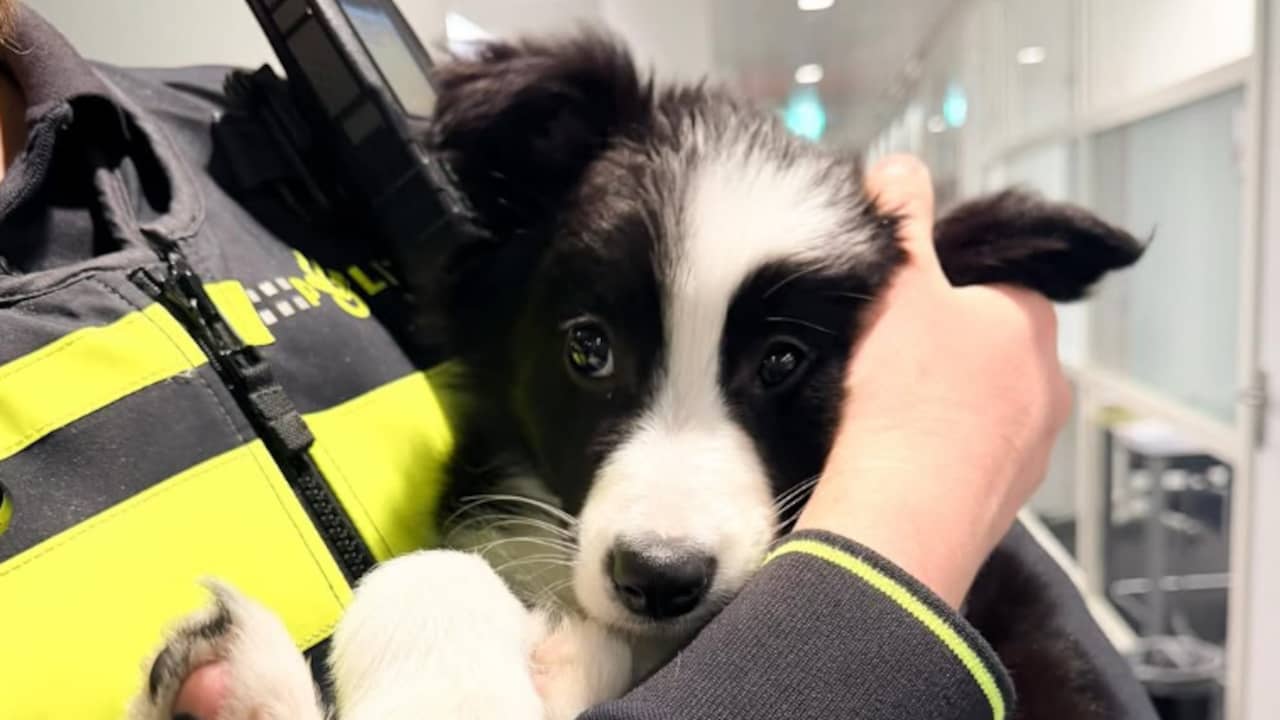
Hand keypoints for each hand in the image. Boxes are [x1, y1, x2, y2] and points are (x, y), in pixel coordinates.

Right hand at [795, 155, 1070, 607]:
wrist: (902, 515)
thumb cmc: (906, 390)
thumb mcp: (897, 281)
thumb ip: (901, 217)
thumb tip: (901, 166)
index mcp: (1032, 322)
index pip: (992, 285)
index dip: (939, 289)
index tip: (895, 307)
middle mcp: (1050, 385)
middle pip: (987, 349)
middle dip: (942, 350)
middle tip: (881, 360)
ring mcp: (1033, 451)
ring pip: (981, 409)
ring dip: (943, 406)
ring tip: (882, 415)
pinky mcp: (1005, 503)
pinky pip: (970, 461)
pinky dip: (939, 455)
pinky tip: (895, 458)